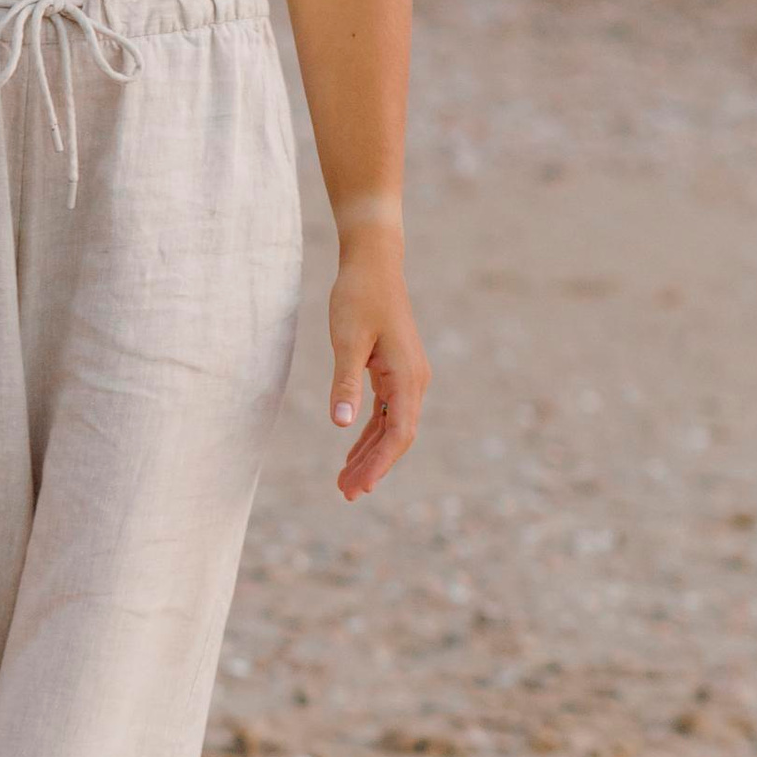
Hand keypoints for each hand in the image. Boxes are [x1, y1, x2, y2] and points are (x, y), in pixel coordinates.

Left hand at [327, 235, 425, 501]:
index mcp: (407, 376)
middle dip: (373, 467)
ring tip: (345, 482)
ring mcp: (407, 376)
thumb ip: (345, 383)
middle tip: (346, 494)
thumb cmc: (358, 296)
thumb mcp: (346, 340)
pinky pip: (385, 412)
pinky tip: (353, 450)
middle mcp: (415, 381)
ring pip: (391, 427)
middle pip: (397, 436)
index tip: (358, 487)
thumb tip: (342, 425)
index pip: (398, 433)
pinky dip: (370, 433)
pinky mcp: (396, 371)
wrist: (373, 262)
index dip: (379, 464)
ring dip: (370, 454)